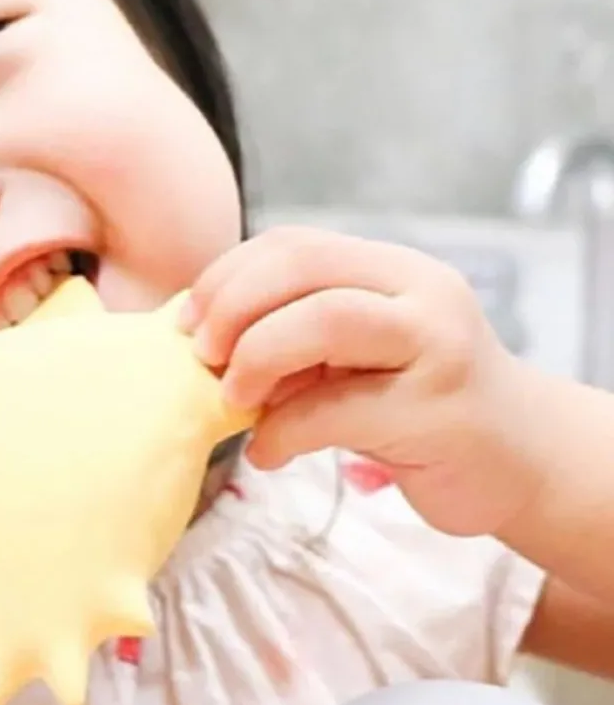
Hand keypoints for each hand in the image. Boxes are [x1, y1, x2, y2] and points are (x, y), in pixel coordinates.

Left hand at [183, 226, 547, 538]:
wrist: (518, 460)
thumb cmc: (416, 405)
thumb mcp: (353, 357)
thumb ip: (293, 338)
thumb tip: (201, 346)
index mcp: (391, 268)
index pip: (293, 243)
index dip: (226, 276)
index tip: (187, 320)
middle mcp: (419, 292)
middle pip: (303, 266)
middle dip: (233, 307)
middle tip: (202, 355)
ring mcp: (437, 346)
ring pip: (325, 319)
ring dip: (256, 357)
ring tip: (231, 399)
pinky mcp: (440, 411)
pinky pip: (338, 409)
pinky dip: (283, 432)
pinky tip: (266, 452)